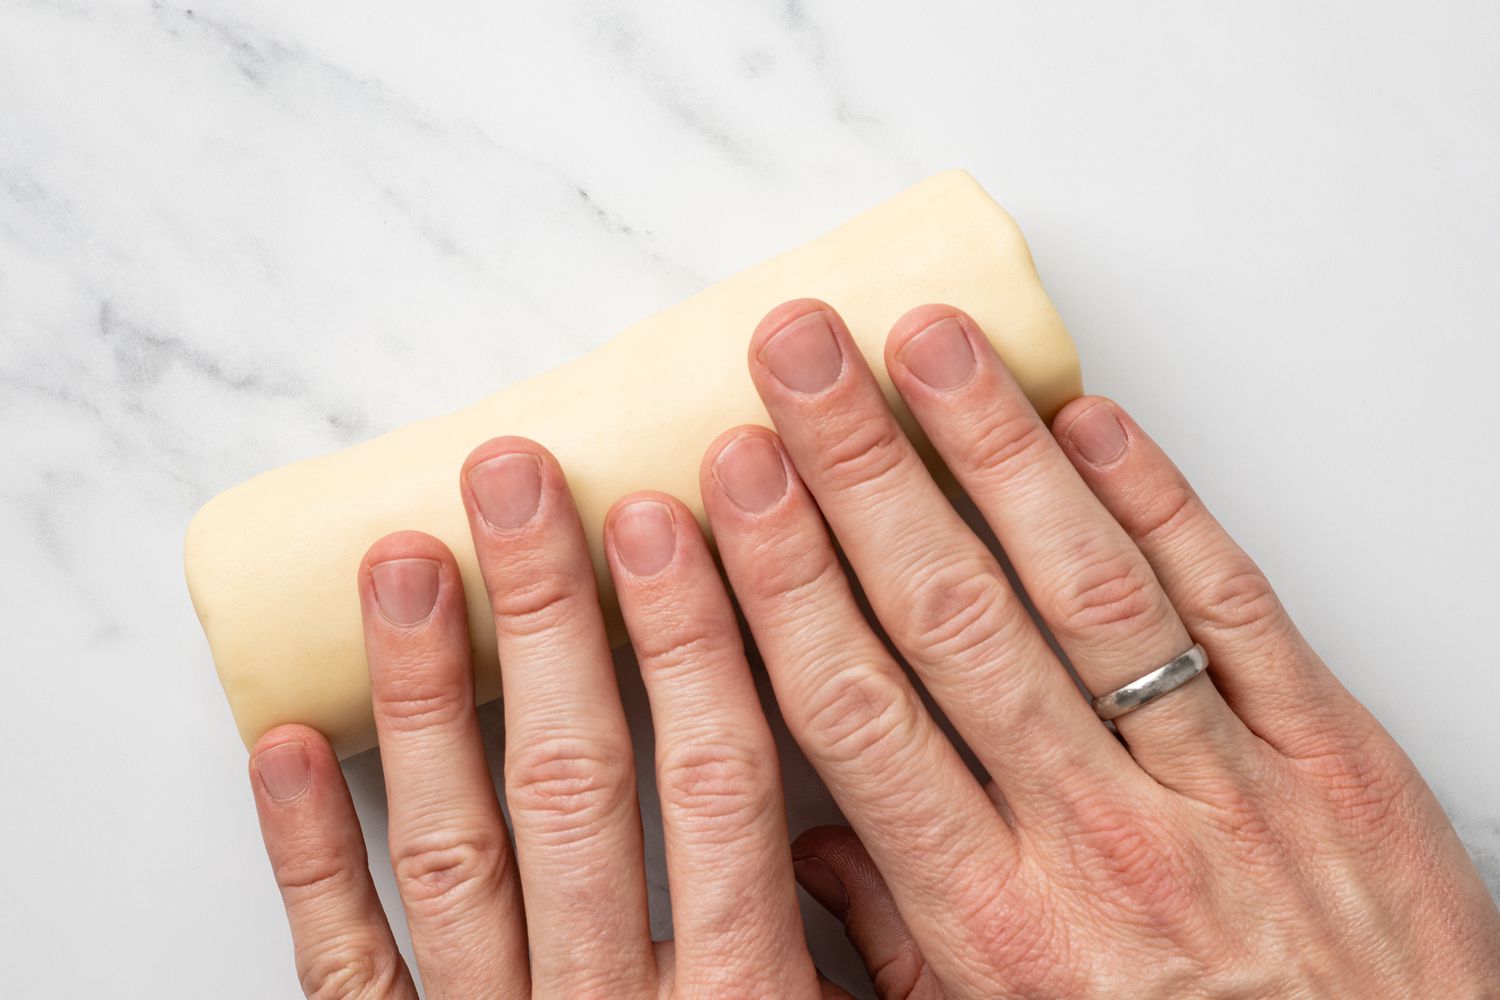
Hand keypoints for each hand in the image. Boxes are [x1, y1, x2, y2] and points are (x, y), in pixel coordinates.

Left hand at [248, 437, 848, 995]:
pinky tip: (283, 747)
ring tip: (401, 561)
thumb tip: (854, 825)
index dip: (692, 639)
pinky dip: (309, 856)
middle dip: (545, 616)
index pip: (718, 782)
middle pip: (575, 784)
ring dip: (422, 694)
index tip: (662, 513)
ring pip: (454, 853)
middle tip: (515, 483)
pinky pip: (351, 968)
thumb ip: (871, 951)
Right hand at [698, 300, 1499, 996]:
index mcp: (998, 921)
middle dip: (863, 469)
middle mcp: (1100, 837)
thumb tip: (799, 846)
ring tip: (929, 345)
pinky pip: (1231, 604)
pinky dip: (1160, 502)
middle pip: (952, 618)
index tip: (735, 480)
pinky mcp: (1327, 750)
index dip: (786, 578)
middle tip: (802, 358)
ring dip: (994, 451)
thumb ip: (894, 942)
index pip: (859, 711)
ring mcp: (1221, 782)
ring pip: (1084, 586)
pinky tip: (1089, 422)